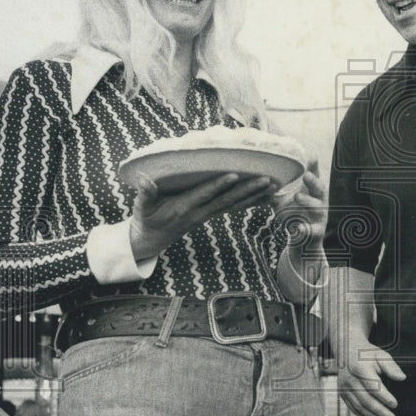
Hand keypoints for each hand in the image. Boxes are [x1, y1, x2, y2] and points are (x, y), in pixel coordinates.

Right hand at [130, 171, 273, 260]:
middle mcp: (199, 213)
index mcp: (183, 209)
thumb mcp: (141, 208)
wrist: (151, 240)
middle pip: (227, 201)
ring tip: (273, 186)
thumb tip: (145, 179)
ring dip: (255, 196)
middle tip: (266, 180)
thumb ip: (145, 194)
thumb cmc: (146, 220)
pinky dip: (250, 202)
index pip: (204, 195)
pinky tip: (266, 196)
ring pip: (234, 205)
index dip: (219, 186)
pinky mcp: (210, 215)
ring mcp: (207, 215)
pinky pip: (233, 208)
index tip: (234, 175)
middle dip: (248, 190)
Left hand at [275, 161, 326, 249]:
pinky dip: (306, 230)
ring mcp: (320, 217)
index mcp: (312, 191)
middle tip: (305, 174)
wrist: (302, 242)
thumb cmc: (292, 215)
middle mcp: (320, 201)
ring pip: (317, 207)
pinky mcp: (317, 232)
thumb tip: (257, 173)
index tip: (309, 155)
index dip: (313, 166)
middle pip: (320, 188)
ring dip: (308, 201)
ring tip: (297, 196)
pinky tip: (299, 229)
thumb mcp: (282, 200)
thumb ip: (275, 188)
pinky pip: (312, 231)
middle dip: (313, 181)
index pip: (315, 175)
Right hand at [337, 336, 404, 415]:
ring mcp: (344, 387)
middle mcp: (349, 378)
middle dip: (380, 411)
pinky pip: (353, 408)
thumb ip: (391, 367)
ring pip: (359, 406)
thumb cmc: (367, 354)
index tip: (395, 405)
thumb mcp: (381, 355)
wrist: (348, 351)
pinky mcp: (342, 393)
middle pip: (366, 399)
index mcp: (359, 367)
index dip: (384, 397)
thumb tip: (402, 378)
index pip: (373, 385)